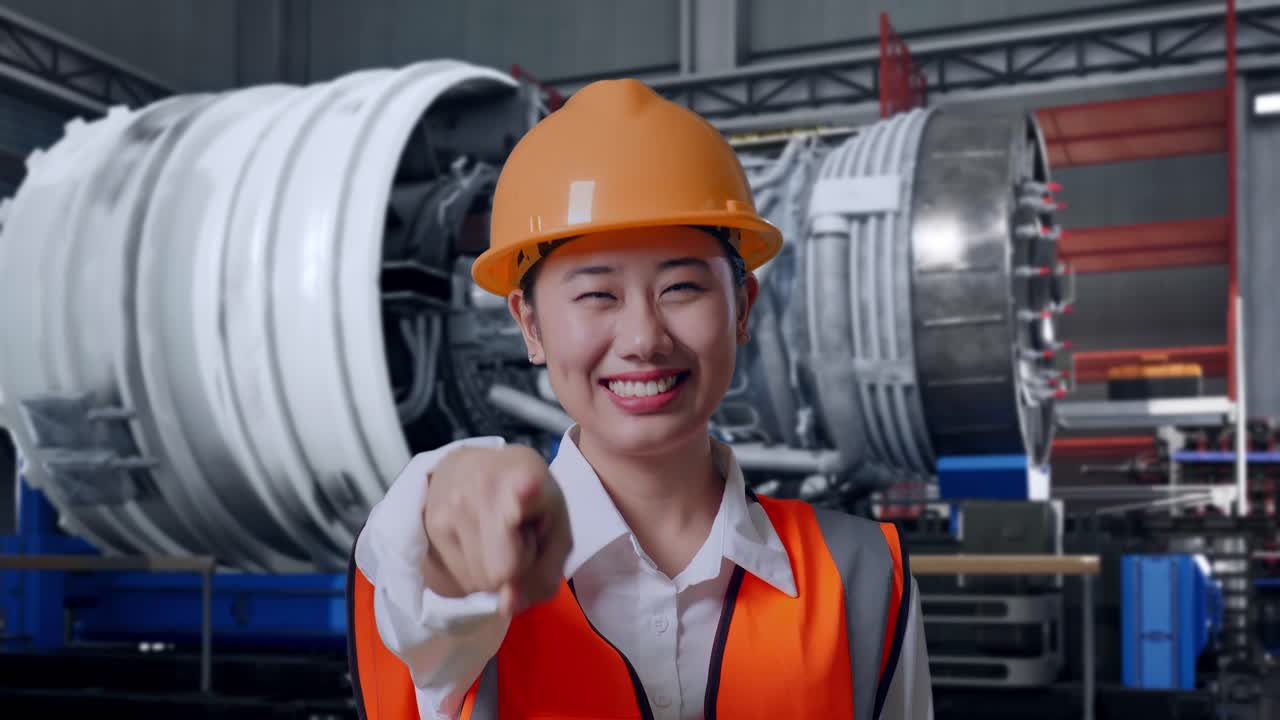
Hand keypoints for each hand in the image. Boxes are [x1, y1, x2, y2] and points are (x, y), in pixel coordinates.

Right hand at [422, 445, 572, 615]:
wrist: (469, 468)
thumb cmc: (528, 501)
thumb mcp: (557, 528)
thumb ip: (546, 572)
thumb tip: (507, 606)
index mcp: (527, 477)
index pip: (522, 493)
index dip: (524, 497)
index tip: (527, 490)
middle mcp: (483, 488)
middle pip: (503, 572)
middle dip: (516, 568)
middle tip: (519, 537)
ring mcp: (452, 507)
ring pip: (481, 582)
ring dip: (493, 570)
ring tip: (497, 536)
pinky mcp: (431, 526)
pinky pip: (461, 581)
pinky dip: (475, 569)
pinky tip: (477, 538)